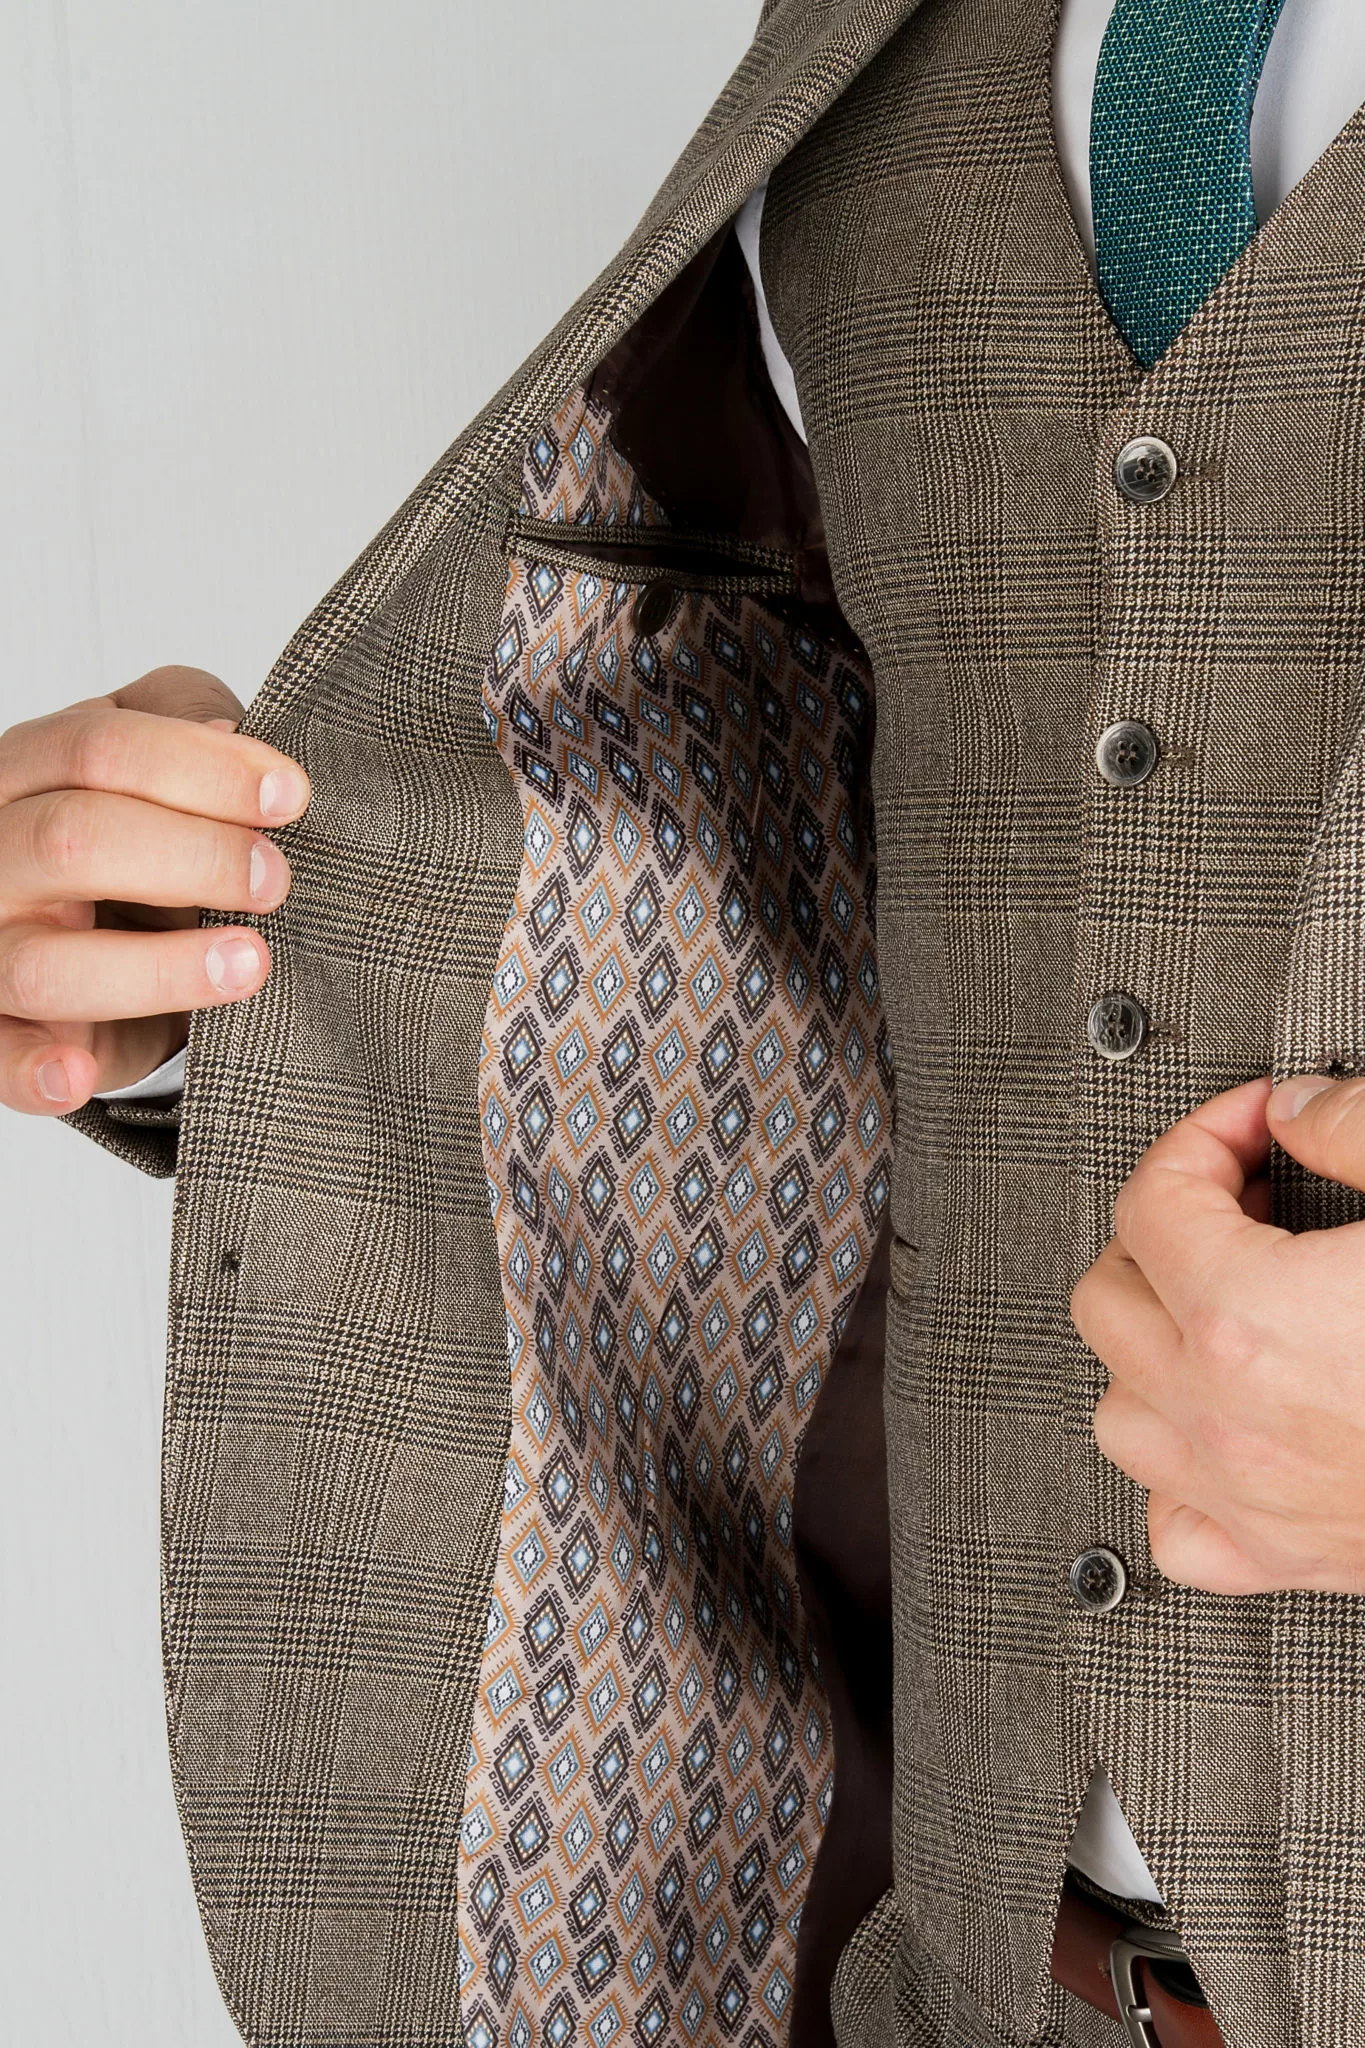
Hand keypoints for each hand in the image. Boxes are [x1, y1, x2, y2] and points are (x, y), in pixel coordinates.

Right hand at [0, 665, 308, 1114]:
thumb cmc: (142, 835)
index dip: (201, 769)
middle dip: (193, 856)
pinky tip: (78, 1074)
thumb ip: (187, 720)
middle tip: (278, 881)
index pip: (98, 749)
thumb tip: (231, 733)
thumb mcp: (164, 761)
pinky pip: (1, 1055)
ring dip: (159, 968)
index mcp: (30, 770)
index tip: (290, 796)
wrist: (108, 930)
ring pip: (47, 961)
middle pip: (72, 840)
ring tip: (251, 963)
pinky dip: (35, 1070)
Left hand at [1071, 1074, 1364, 1595]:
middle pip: (1108, 1297)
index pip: (1153, 1200)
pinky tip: (1229, 1422)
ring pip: (1120, 1409)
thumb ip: (1361, 1129)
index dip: (1202, 1137)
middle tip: (1239, 1199)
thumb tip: (1301, 1112)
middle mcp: (1226, 1415)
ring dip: (1152, 1342)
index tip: (1255, 1124)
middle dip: (1161, 1230)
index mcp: (1249, 1318)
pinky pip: (1175, 1522)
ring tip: (1221, 1299)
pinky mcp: (1289, 1558)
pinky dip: (1179, 1468)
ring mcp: (1249, 1496)